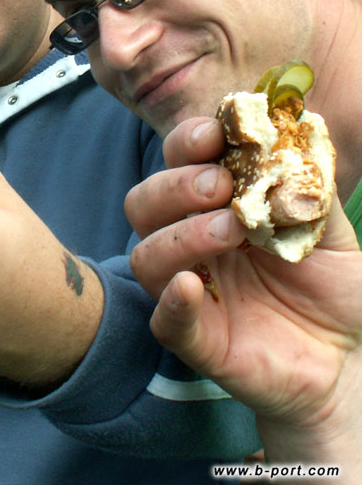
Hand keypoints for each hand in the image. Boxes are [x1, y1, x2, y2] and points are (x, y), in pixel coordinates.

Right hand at [127, 116, 361, 465]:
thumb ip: (309, 184)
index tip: (216, 135)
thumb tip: (299, 129)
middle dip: (176, 186)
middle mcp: (190, 243)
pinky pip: (165, 320)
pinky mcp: (197, 339)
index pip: (177, 163)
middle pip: (144, 203)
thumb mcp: (329, 227)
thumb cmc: (329, 284)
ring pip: (146, 255)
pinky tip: (191, 285)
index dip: (187, 142)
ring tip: (230, 231)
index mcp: (215, 207)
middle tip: (221, 186)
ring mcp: (189, 290)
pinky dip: (172, 300)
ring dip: (180, 235)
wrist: (344, 355)